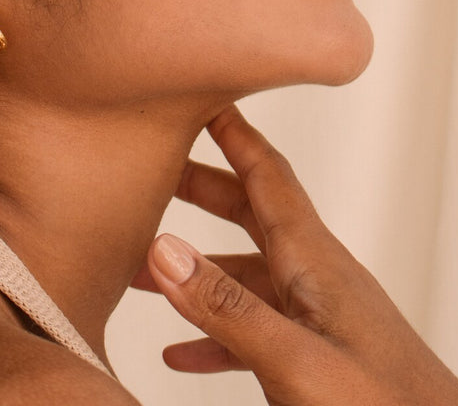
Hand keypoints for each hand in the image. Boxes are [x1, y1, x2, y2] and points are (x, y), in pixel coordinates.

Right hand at [138, 105, 457, 405]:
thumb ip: (228, 308)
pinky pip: (253, 327)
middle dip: (200, 187)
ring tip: (141, 268)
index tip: (198, 95)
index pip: (267, 174)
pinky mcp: (315, 358)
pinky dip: (212, 329)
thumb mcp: (298, 362)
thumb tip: (162, 247)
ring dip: (195, 265)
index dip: (231, 130)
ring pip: (245, 272)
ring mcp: (317, 318)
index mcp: (315, 261)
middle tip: (151, 171)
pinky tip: (181, 350)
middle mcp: (315, 278)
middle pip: (249, 212)